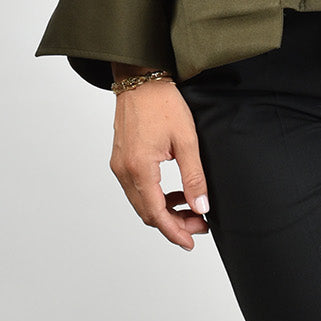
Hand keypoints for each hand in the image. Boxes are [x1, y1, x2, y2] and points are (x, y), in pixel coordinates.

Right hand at [109, 75, 210, 250]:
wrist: (141, 78)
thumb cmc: (163, 103)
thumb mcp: (186, 140)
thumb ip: (193, 177)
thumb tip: (200, 208)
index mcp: (139, 168)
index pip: (156, 214)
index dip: (174, 232)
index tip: (191, 242)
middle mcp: (124, 171)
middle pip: (146, 213)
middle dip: (172, 224)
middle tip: (198, 224)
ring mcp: (119, 165)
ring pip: (141, 203)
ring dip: (164, 211)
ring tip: (190, 209)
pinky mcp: (121, 159)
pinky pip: (136, 189)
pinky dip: (155, 197)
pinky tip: (174, 193)